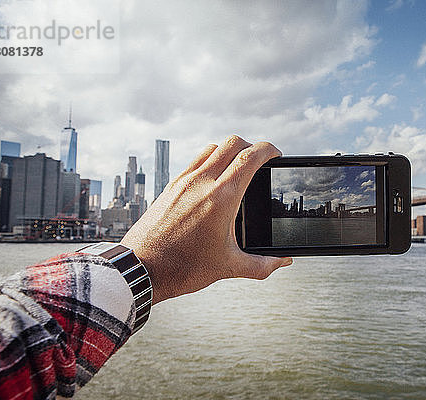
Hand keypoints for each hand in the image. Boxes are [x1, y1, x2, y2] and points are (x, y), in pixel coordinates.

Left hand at [121, 135, 292, 303]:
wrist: (142, 270)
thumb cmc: (182, 268)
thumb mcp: (229, 267)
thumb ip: (262, 265)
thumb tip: (283, 262)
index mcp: (222, 197)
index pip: (250, 157)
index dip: (268, 150)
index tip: (275, 154)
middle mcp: (202, 182)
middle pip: (232, 142)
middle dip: (251, 146)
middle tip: (259, 160)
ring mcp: (183, 182)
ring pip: (212, 148)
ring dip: (228, 151)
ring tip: (236, 168)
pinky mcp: (170, 186)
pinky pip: (194, 161)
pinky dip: (209, 160)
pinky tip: (212, 180)